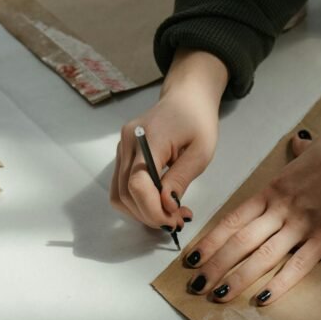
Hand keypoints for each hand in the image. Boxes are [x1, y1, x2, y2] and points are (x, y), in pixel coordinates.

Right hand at [111, 49, 228, 231]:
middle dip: (150, 215)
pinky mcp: (124, 155)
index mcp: (147, 138)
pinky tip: (161, 204)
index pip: (137, 183)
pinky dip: (139, 202)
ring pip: (119, 194)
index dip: (152, 209)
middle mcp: (128, 143)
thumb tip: (167, 206)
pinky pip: (123, 187)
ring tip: (172, 214)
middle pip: (124, 193)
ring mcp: (122, 149)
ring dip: (143, 212)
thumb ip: (181, 178)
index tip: (174, 221)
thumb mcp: (201, 152)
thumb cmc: (198, 121)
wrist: (186, 97)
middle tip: (177, 222)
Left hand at [184, 112, 320, 305]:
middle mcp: (280, 210)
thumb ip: (298, 154)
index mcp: (272, 191)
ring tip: (218, 296)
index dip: (210, 241)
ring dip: (237, 278)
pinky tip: (263, 299)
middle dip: (215, 266)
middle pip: (240, 242)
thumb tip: (298, 142)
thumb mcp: (308, 151)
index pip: (232, 220)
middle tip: (196, 286)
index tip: (191, 258)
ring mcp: (302, 226)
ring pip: (262, 256)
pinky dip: (279, 284)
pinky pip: (298, 266)